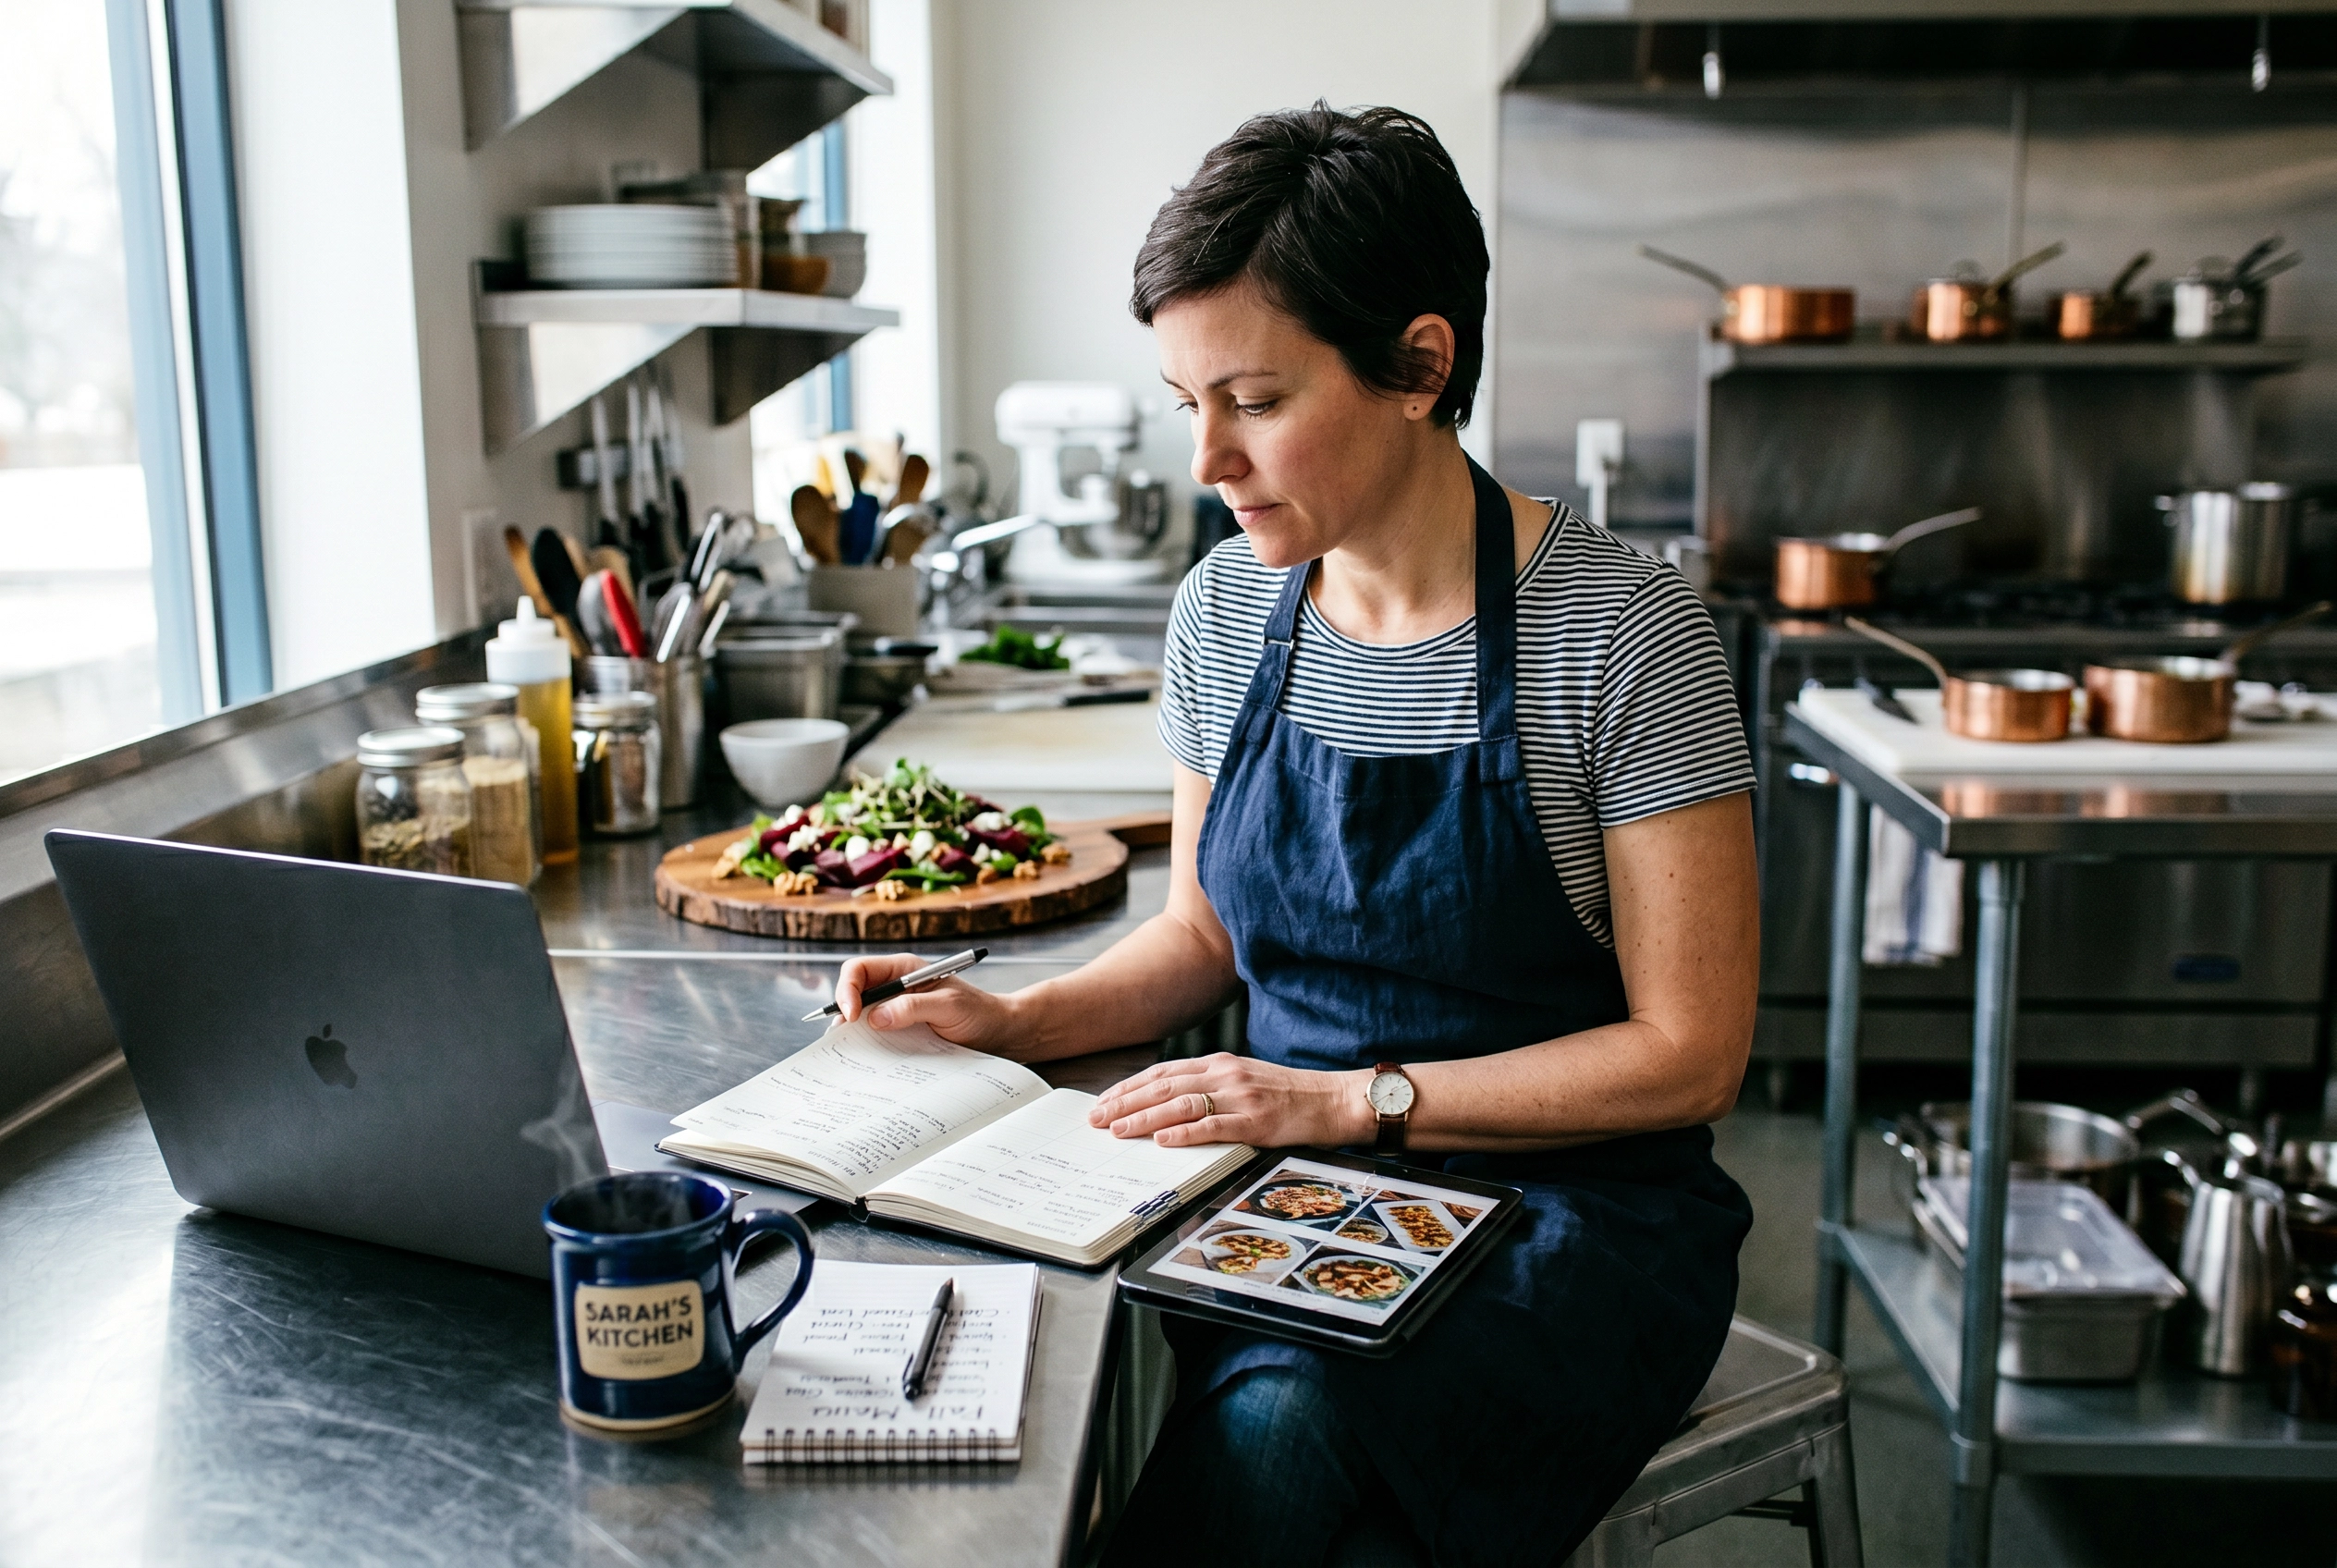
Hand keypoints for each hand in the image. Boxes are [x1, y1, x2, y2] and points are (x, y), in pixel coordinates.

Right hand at [833, 953, 1025, 1056]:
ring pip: (861, 1016)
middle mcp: (896, 986)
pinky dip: (868, 1045)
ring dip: (854, 1032)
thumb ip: (912, 1008)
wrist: (999, 1034)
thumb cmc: (979, 1013)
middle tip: (844, 1037)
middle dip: (844, 1012)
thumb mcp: (948, 1007)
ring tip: (852, 1050)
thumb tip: (874, 1018)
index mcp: (904, 969)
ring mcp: (897, 1009)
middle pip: (853, 992)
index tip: (852, 1016)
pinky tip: (869, 1058)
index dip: (848, 989)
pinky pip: (875, 1035)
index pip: (860, 970)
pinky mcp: (901, 1030)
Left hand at [1088, 1052, 1370, 1148]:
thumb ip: (1210, 1086)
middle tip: (1096, 1118)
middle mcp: (1225, 1074)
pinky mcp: (1255, 1120)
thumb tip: (1169, 1105)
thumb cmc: (1289, 1094)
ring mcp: (1240, 1096)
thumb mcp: (1245, 1080)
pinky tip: (1162, 1140)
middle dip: (1125, 1102)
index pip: (1163, 1072)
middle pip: (1163, 1086)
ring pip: (1180, 1104)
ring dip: (1144, 1118)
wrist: (1333, 1099)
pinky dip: (1183, 1133)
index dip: (1130, 1086)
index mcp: (1220, 1063)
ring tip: (1118, 1130)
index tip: (1104, 1100)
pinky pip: (1212, 1125)